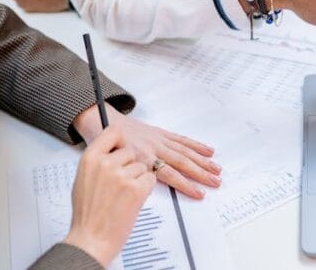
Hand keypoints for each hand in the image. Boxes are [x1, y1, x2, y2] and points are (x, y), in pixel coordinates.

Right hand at [64, 124, 155, 267]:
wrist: (92, 237)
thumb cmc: (87, 214)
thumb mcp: (83, 179)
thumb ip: (97, 163)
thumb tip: (111, 153)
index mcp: (90, 158)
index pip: (113, 132)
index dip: (121, 140)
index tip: (122, 147)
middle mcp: (106, 163)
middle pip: (131, 151)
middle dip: (130, 166)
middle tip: (120, 185)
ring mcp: (122, 175)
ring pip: (142, 166)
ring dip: (138, 179)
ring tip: (123, 196)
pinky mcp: (137, 188)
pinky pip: (150, 179)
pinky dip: (146, 189)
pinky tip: (132, 200)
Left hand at [74, 105, 220, 199]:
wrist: (98, 120)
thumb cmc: (102, 146)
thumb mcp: (112, 166)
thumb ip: (129, 177)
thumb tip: (144, 190)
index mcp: (141, 157)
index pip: (168, 174)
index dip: (185, 185)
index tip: (198, 194)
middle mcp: (152, 147)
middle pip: (181, 162)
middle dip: (200, 173)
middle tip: (215, 183)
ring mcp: (157, 139)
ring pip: (184, 151)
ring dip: (202, 161)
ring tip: (217, 170)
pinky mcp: (159, 133)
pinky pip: (180, 140)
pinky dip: (195, 146)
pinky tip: (208, 151)